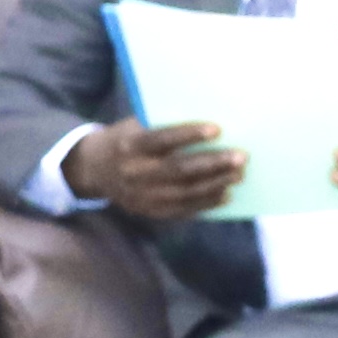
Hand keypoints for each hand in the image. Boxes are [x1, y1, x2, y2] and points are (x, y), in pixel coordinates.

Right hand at [74, 120, 242, 222]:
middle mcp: (135, 172)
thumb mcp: (136, 126)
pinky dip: (206, 202)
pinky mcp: (149, 211)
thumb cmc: (128, 139)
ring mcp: (141, 196)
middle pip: (179, 170)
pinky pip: (182, 210)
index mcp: (130, 145)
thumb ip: (163, 126)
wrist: (96, 168)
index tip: (217, 129)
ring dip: (216, 184)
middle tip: (241, 157)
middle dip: (213, 164)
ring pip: (185, 192)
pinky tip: (225, 194)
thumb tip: (208, 127)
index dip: (189, 135)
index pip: (162, 139)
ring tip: (238, 175)